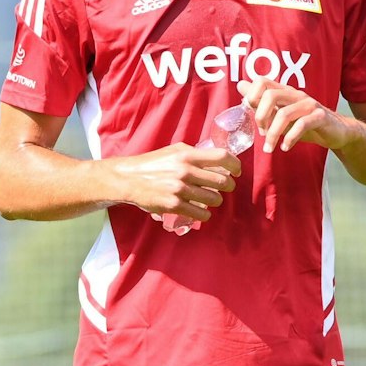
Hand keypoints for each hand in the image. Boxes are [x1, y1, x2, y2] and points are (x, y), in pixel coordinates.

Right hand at [111, 142, 240, 229]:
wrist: (128, 178)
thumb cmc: (153, 164)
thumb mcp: (175, 151)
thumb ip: (195, 154)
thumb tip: (217, 160)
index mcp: (188, 155)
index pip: (222, 157)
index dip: (235, 165)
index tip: (237, 172)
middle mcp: (185, 171)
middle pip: (222, 181)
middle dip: (228, 186)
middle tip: (225, 188)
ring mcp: (180, 189)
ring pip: (214, 199)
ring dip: (216, 201)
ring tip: (211, 199)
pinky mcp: (173, 205)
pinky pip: (201, 213)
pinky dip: (205, 214)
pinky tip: (203, 212)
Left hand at [239, 78, 349, 153]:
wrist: (338, 132)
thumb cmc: (307, 123)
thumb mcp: (282, 113)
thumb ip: (262, 102)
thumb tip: (241, 85)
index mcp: (285, 91)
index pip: (262, 81)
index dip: (252, 96)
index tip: (251, 115)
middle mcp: (296, 95)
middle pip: (271, 95)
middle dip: (260, 116)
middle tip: (261, 133)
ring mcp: (309, 105)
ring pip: (285, 114)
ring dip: (274, 134)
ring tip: (270, 148)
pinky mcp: (320, 117)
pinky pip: (302, 125)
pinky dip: (290, 138)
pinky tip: (285, 147)